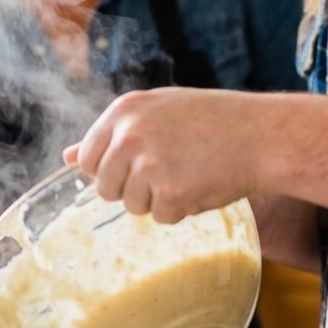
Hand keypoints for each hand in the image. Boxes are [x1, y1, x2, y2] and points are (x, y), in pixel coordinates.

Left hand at [63, 87, 263, 222]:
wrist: (262, 134)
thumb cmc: (213, 121)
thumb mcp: (157, 112)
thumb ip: (113, 134)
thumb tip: (66, 157)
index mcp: (124, 110)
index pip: (87, 159)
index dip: (111, 170)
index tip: (138, 166)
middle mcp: (129, 135)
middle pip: (105, 187)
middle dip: (133, 189)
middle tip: (169, 171)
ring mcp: (148, 164)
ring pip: (132, 205)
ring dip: (159, 200)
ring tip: (189, 174)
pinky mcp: (170, 192)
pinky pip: (161, 217)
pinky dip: (181, 210)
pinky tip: (201, 185)